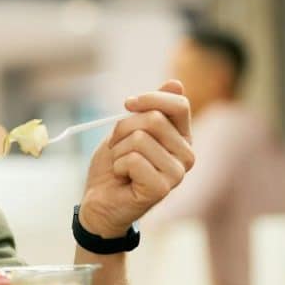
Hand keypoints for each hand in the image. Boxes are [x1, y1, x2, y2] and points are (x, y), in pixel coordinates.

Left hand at [79, 80, 194, 237]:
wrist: (98, 201)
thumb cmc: (113, 166)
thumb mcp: (127, 131)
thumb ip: (150, 110)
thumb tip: (176, 82)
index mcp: (181, 138)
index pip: (178, 105)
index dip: (150, 98)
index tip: (128, 104)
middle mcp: (186, 155)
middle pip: (153, 119)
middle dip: (123, 129)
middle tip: (117, 148)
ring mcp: (177, 174)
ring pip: (139, 139)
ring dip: (118, 151)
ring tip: (120, 166)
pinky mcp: (162, 189)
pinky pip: (133, 160)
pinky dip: (117, 166)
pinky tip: (121, 179)